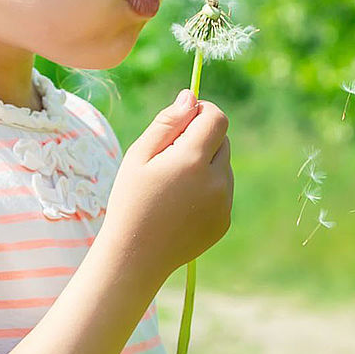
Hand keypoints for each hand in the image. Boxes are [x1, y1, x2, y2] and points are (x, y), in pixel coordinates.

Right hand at [99, 89, 232, 276]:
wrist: (135, 256)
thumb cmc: (130, 201)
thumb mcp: (139, 156)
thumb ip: (168, 123)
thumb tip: (191, 97)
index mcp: (194, 160)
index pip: (217, 118)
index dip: (202, 112)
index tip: (184, 121)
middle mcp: (216, 180)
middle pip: (222, 141)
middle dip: (201, 140)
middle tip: (169, 160)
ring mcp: (223, 203)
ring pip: (223, 166)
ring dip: (205, 166)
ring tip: (172, 187)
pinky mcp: (224, 220)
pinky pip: (222, 191)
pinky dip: (207, 190)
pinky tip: (180, 205)